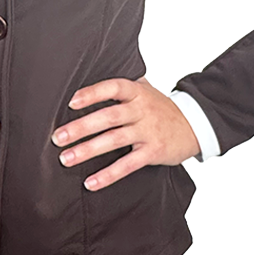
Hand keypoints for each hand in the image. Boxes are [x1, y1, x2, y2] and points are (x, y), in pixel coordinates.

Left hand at [50, 75, 200, 190]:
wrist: (195, 125)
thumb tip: (93, 71)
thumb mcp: (145, 89)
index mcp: (137, 92)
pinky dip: (108, 175)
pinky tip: (90, 182)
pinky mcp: (153, 152)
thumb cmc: (162, 108)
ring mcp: (148, 132)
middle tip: (58, 137)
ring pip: (114, 140)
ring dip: (87, 150)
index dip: (92, 94)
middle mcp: (142, 110)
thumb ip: (123, 85)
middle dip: (81, 127)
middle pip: (108, 117)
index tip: (72, 102)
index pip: (113, 87)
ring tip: (66, 158)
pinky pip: (128, 165)